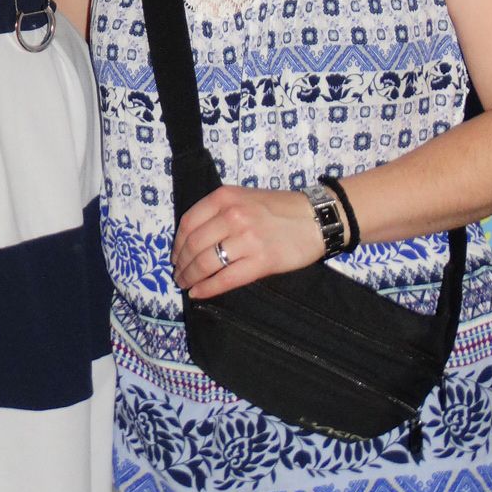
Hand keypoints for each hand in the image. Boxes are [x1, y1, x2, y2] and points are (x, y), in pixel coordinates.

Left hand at [172, 186, 324, 299]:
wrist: (316, 218)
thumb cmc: (279, 208)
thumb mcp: (244, 197)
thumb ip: (219, 212)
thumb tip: (191, 240)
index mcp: (225, 197)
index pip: (188, 223)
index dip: (177, 244)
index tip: (175, 257)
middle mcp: (232, 215)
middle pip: (194, 245)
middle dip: (182, 265)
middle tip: (179, 275)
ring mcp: (247, 238)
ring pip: (206, 263)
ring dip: (191, 278)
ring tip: (187, 285)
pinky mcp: (261, 261)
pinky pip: (225, 278)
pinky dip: (208, 288)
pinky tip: (199, 293)